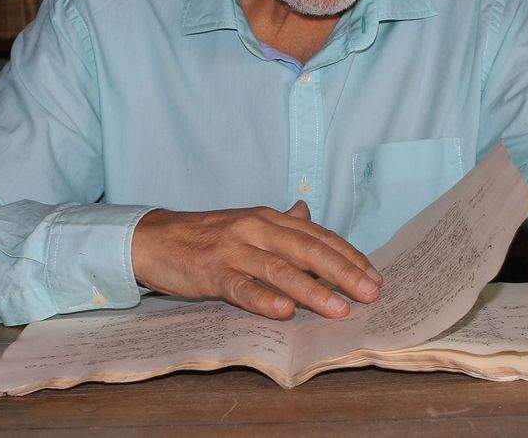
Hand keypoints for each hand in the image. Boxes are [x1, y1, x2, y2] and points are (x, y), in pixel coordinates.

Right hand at [131, 200, 381, 320]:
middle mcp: (256, 229)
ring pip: (280, 269)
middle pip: (307, 250)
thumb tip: (308, 214)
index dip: (348, 255)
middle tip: (370, 293)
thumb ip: (280, 224)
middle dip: (343, 273)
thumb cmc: (204, 236)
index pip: (317, 236)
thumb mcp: (246, 223)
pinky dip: (264, 299)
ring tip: (339, 309)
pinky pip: (241, 287)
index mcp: (268, 219)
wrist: (153, 239)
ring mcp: (234, 250)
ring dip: (313, 290)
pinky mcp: (211, 272)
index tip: (374, 276)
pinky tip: (285, 312)